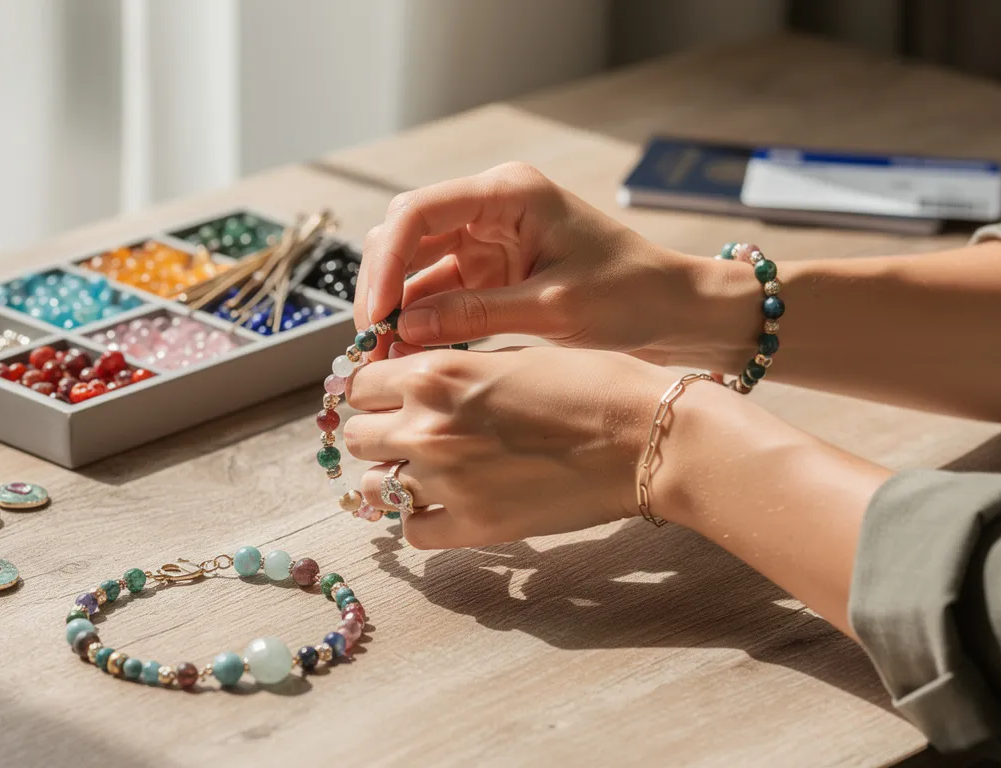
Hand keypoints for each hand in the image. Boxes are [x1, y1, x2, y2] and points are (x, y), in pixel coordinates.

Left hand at [343, 345, 680, 548]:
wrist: (645, 436)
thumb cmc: (591, 382)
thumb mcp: (510, 355)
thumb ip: (452, 370)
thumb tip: (407, 382)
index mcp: (434, 375)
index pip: (358, 386)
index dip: (373, 389)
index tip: (388, 394)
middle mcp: (428, 428)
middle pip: (356, 438)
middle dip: (376, 432)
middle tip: (407, 431)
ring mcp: (448, 483)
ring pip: (375, 488)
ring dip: (393, 476)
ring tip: (426, 468)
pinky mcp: (477, 526)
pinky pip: (414, 531)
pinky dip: (422, 518)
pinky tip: (446, 503)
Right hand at [354, 162, 746, 365]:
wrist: (677, 310)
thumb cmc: (631, 296)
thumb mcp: (554, 310)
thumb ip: (475, 314)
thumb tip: (404, 329)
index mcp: (509, 194)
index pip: (419, 213)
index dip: (386, 263)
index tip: (376, 314)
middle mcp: (490, 207)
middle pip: (406, 235)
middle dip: (382, 288)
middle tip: (370, 343)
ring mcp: (488, 239)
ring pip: (415, 266)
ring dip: (397, 309)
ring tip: (382, 359)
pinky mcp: (491, 272)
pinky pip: (439, 292)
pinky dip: (421, 322)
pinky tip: (407, 356)